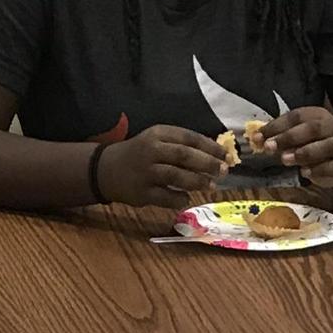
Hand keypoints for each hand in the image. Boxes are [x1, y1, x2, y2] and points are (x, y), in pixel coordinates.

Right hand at [92, 125, 226, 211]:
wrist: (107, 169)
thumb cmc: (141, 153)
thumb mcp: (157, 140)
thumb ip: (182, 144)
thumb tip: (216, 155)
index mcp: (158, 134)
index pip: (189, 138)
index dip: (210, 147)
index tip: (225, 155)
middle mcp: (151, 151)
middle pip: (184, 156)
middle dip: (207, 163)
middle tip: (223, 171)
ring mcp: (145, 172)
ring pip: (176, 176)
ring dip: (197, 181)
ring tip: (211, 186)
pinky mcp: (141, 192)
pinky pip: (165, 197)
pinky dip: (179, 198)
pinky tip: (187, 198)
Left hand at [258, 105, 332, 206]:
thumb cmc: (315, 142)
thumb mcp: (299, 134)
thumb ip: (280, 135)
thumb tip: (256, 138)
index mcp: (317, 116)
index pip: (296, 116)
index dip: (276, 126)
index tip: (258, 137)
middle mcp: (330, 128)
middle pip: (313, 129)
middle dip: (289, 137)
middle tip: (270, 147)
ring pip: (326, 146)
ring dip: (304, 153)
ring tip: (285, 159)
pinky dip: (320, 170)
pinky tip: (305, 172)